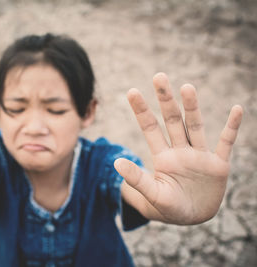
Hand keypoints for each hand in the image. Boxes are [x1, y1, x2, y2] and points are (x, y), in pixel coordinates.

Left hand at [114, 73, 242, 223]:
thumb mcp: (152, 194)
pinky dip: (231, 127)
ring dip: (192, 108)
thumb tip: (116, 162)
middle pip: (172, 120)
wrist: (191, 218)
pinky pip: (226, 143)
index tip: (132, 91)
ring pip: (195, 126)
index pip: (150, 128)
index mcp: (163, 156)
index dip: (141, 110)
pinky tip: (236, 110)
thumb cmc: (168, 207)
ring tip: (187, 88)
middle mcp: (180, 151)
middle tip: (158, 76)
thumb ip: (137, 179)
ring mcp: (199, 156)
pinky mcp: (218, 165)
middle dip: (166, 100)